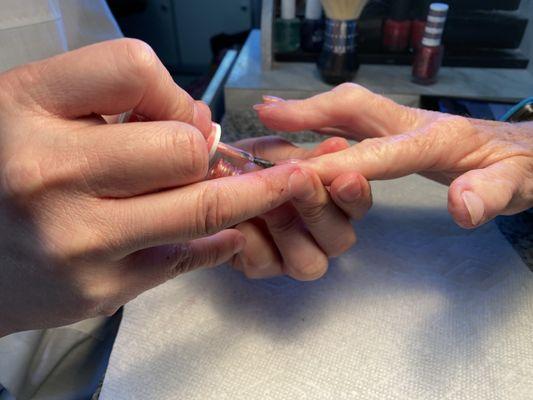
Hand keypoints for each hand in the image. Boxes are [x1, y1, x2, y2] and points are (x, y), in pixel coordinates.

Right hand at [0, 39, 299, 336]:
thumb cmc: (6, 172)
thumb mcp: (38, 110)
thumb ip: (116, 102)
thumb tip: (201, 122)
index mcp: (26, 108)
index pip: (135, 69)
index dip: (170, 89)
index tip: (175, 110)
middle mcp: (47, 175)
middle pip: (183, 148)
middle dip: (203, 149)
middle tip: (201, 155)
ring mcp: (78, 240)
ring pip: (201, 207)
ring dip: (251, 193)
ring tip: (283, 184)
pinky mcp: (101, 288)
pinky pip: (187, 256)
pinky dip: (219, 239)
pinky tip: (229, 231)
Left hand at [229, 137, 371, 280]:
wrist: (207, 175)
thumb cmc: (249, 162)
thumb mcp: (277, 151)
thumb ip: (308, 157)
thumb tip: (339, 148)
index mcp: (330, 203)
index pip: (357, 206)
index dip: (356, 196)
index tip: (347, 178)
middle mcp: (316, 235)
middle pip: (340, 241)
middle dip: (321, 210)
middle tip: (302, 181)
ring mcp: (289, 256)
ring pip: (309, 264)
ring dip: (288, 228)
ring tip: (266, 202)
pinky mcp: (258, 267)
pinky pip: (265, 264)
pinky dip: (252, 240)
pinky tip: (239, 220)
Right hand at [255, 85, 532, 227]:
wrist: (529, 152)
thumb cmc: (521, 169)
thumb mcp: (518, 185)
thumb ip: (491, 194)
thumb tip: (463, 207)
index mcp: (435, 140)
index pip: (375, 153)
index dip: (333, 165)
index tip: (293, 174)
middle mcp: (410, 124)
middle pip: (352, 109)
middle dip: (307, 113)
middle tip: (266, 115)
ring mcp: (402, 123)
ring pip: (347, 111)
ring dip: (306, 112)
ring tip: (269, 115)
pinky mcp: (398, 129)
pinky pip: (352, 121)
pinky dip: (322, 120)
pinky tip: (303, 127)